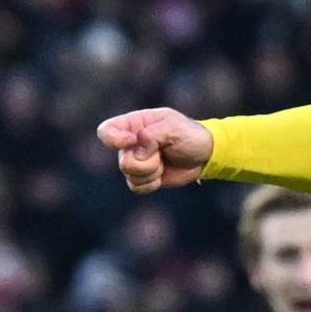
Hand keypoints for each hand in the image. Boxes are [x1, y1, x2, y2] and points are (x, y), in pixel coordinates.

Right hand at [96, 108, 214, 194]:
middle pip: (123, 161)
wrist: (204, 155)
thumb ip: (152, 136)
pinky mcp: (142, 178)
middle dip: (146, 162)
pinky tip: (163, 175)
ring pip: (130, 175)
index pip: (106, 131)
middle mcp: (130, 144)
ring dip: (152, 172)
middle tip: (162, 153)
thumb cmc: (190, 135)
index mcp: (134, 124)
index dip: (114, 140)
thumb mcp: (174, 128)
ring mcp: (135, 162)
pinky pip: (136, 187)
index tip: (132, 141)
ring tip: (164, 162)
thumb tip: (137, 150)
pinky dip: (152, 183)